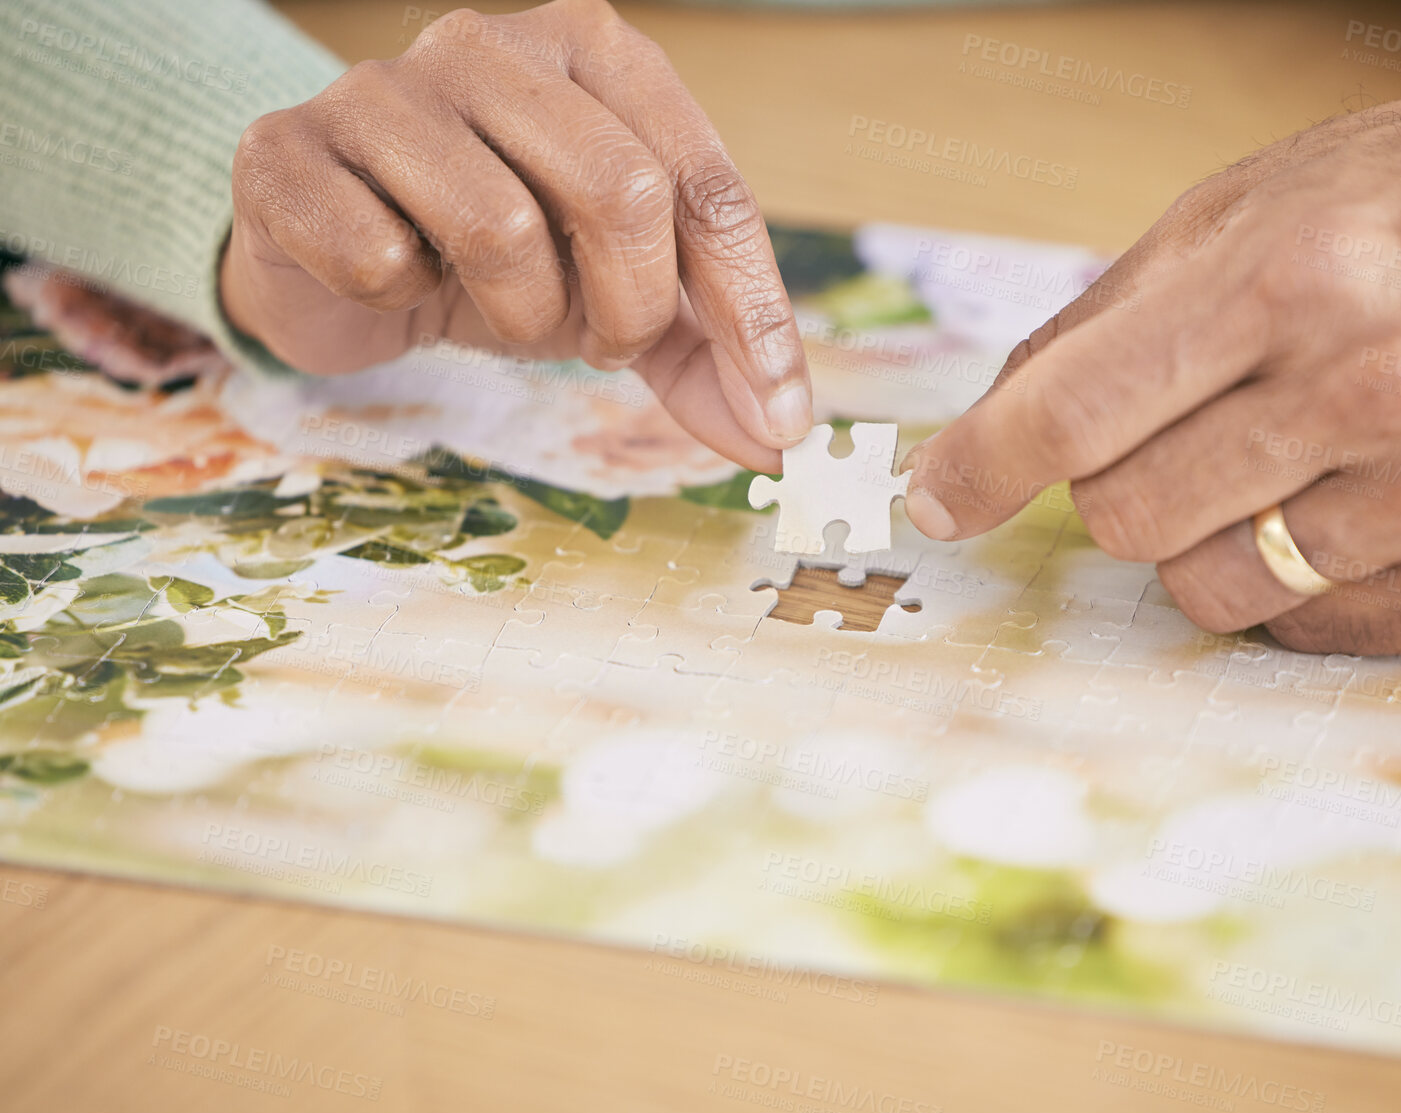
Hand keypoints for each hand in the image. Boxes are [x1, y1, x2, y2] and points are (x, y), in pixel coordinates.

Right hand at [220, 1, 807, 472]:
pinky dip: (400, 299)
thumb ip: (704, 355)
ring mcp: (380, 87)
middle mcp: (493, 45)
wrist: (334, 257)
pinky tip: (394, 281)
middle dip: (630, 308)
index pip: (707, 184)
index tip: (776, 417)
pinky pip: (375, 252)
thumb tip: (776, 440)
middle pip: (620, 192)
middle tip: (600, 340)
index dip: (751, 313)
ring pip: (499, 226)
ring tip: (501, 309)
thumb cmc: (496, 259)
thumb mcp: (618, 294)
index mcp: (598, 54)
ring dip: (521, 314)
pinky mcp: (285, 147)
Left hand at [901, 96, 1400, 654]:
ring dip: (1206, 536)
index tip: (937, 501)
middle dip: (1121, 482)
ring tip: (1281, 460)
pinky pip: (1301, 632)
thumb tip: (990, 425)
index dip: (981, 466)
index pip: (1078, 410)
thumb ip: (1112, 315)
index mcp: (1296, 274)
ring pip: (1205, 589)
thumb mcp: (1261, 204)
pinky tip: (1355, 499)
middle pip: (1125, 517)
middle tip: (1187, 428)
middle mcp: (1375, 387)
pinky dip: (1296, 579)